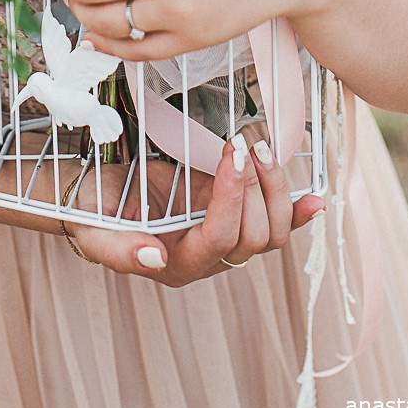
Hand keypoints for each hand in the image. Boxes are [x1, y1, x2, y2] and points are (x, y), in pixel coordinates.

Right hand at [62, 133, 325, 285]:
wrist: (95, 196)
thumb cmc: (92, 213)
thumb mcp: (93, 231)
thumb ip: (120, 250)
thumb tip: (155, 258)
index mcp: (177, 264)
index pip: (219, 238)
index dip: (232, 198)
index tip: (230, 152)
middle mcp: (207, 257)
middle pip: (253, 237)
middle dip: (255, 187)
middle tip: (243, 144)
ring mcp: (222, 236)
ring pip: (271, 232)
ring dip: (276, 190)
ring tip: (261, 148)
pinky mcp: (230, 214)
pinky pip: (274, 223)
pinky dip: (296, 212)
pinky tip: (315, 200)